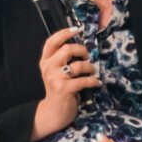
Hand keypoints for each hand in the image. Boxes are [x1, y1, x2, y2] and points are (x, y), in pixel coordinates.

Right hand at [32, 26, 98, 140]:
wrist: (54, 112)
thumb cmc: (59, 89)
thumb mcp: (55, 72)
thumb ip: (61, 59)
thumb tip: (80, 46)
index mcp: (45, 61)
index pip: (51, 42)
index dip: (64, 33)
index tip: (77, 29)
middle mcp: (48, 68)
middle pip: (67, 49)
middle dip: (82, 51)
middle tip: (87, 57)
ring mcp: (55, 78)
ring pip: (78, 65)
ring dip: (90, 67)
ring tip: (92, 72)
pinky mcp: (64, 89)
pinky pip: (84, 80)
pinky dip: (93, 81)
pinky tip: (96, 83)